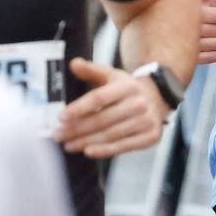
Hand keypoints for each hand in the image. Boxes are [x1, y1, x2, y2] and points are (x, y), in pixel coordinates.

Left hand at [54, 60, 168, 156]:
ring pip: (110, 135)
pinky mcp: (151, 136)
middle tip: (58, 135)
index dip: (79, 108)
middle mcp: (139, 103)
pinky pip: (124, 146)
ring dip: (86, 142)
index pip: (99, 98)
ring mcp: (147, 121)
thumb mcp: (111, 75)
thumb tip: (73, 63)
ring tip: (68, 145)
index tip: (61, 117)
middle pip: (102, 119)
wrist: (157, 98)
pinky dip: (105, 151)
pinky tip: (88, 151)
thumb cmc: (126, 89)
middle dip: (77, 129)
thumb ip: (90, 70)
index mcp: (127, 85)